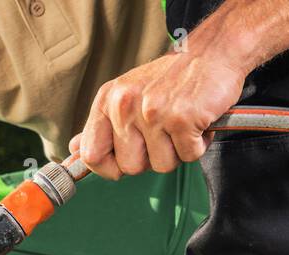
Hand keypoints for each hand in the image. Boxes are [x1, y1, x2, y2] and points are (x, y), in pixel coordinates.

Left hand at [71, 47, 249, 178]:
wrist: (213, 52)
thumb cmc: (172, 79)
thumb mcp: (128, 95)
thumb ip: (101, 126)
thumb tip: (75, 150)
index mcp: (108, 100)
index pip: (91, 155)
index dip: (109, 168)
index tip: (127, 160)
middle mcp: (125, 105)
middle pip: (130, 167)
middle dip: (151, 158)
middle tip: (164, 132)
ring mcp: (153, 112)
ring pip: (161, 166)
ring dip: (177, 152)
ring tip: (181, 124)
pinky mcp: (181, 118)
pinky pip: (188, 156)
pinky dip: (199, 145)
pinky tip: (197, 122)